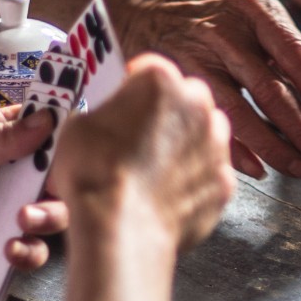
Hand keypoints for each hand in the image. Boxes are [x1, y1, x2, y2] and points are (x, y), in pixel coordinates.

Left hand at [0, 107, 69, 300]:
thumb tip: (45, 121)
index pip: (40, 127)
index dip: (61, 131)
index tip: (75, 139)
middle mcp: (4, 175)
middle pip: (57, 173)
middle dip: (61, 181)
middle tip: (49, 187)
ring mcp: (4, 213)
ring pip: (54, 212)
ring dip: (49, 216)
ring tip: (22, 221)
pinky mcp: (0, 248)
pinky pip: (34, 250)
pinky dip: (30, 251)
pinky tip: (8, 249)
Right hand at [52, 55, 236, 250]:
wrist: (120, 229)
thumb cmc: (96, 176)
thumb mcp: (76, 127)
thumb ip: (102, 112)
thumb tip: (104, 120)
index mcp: (159, 80)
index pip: (150, 71)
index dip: (134, 88)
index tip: (125, 102)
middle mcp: (197, 106)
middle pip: (186, 98)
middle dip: (166, 113)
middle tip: (139, 137)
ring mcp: (216, 145)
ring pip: (205, 134)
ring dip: (186, 143)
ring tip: (155, 166)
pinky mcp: (224, 182)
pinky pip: (210, 172)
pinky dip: (195, 180)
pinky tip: (169, 192)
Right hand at [102, 0, 300, 179]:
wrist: (137, 10)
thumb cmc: (211, 19)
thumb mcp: (254, 20)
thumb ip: (296, 52)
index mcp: (255, 10)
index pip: (296, 55)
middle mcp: (226, 30)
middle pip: (271, 88)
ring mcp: (195, 56)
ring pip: (240, 110)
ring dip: (274, 146)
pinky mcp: (170, 80)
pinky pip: (208, 121)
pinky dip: (235, 148)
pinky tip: (258, 168)